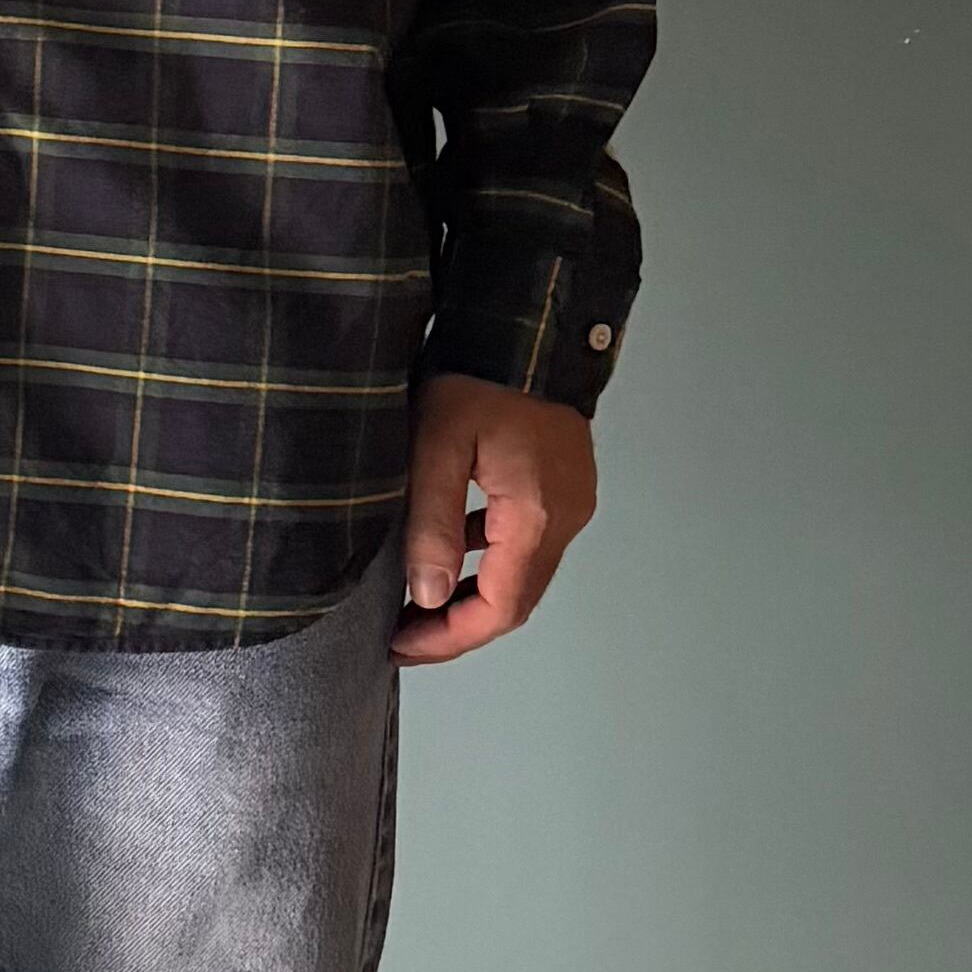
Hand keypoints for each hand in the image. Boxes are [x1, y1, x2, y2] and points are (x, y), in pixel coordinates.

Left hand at [389, 371, 596, 664]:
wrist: (524, 326)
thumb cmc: (478, 376)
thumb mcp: (436, 446)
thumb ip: (433, 523)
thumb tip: (427, 595)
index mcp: (537, 515)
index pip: (500, 608)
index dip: (450, 637)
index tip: (401, 645)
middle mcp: (565, 517)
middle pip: (516, 600)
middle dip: (459, 626)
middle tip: (404, 635)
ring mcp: (570, 501)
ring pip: (522, 573)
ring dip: (473, 595)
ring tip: (416, 602)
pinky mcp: (562, 485)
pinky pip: (526, 540)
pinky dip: (488, 559)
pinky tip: (448, 548)